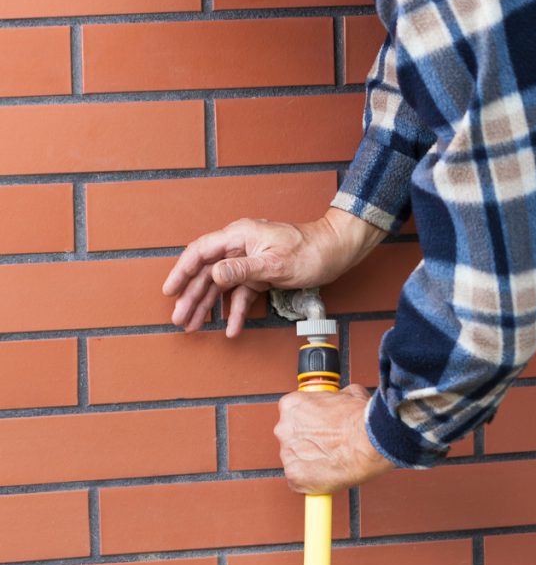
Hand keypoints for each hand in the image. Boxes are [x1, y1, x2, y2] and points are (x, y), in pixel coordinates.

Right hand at [162, 208, 387, 336]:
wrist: (336, 251)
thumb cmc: (310, 251)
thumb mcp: (275, 264)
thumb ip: (242, 269)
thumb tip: (213, 275)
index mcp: (239, 235)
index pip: (201, 252)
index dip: (182, 271)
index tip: (169, 291)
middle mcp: (241, 246)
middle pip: (208, 272)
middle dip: (192, 296)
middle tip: (179, 319)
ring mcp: (250, 260)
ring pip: (222, 285)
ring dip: (208, 306)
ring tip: (194, 326)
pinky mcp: (261, 274)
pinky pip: (242, 293)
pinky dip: (235, 310)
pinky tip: (230, 329)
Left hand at [275, 385, 394, 493]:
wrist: (369, 442)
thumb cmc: (360, 418)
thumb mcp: (350, 394)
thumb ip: (336, 397)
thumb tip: (341, 399)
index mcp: (292, 406)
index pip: (293, 413)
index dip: (310, 420)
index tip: (321, 426)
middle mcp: (283, 429)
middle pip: (291, 437)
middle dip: (307, 441)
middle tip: (328, 444)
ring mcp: (287, 455)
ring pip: (296, 460)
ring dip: (310, 461)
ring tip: (333, 459)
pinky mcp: (294, 477)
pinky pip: (300, 480)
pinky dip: (313, 480)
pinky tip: (331, 474)